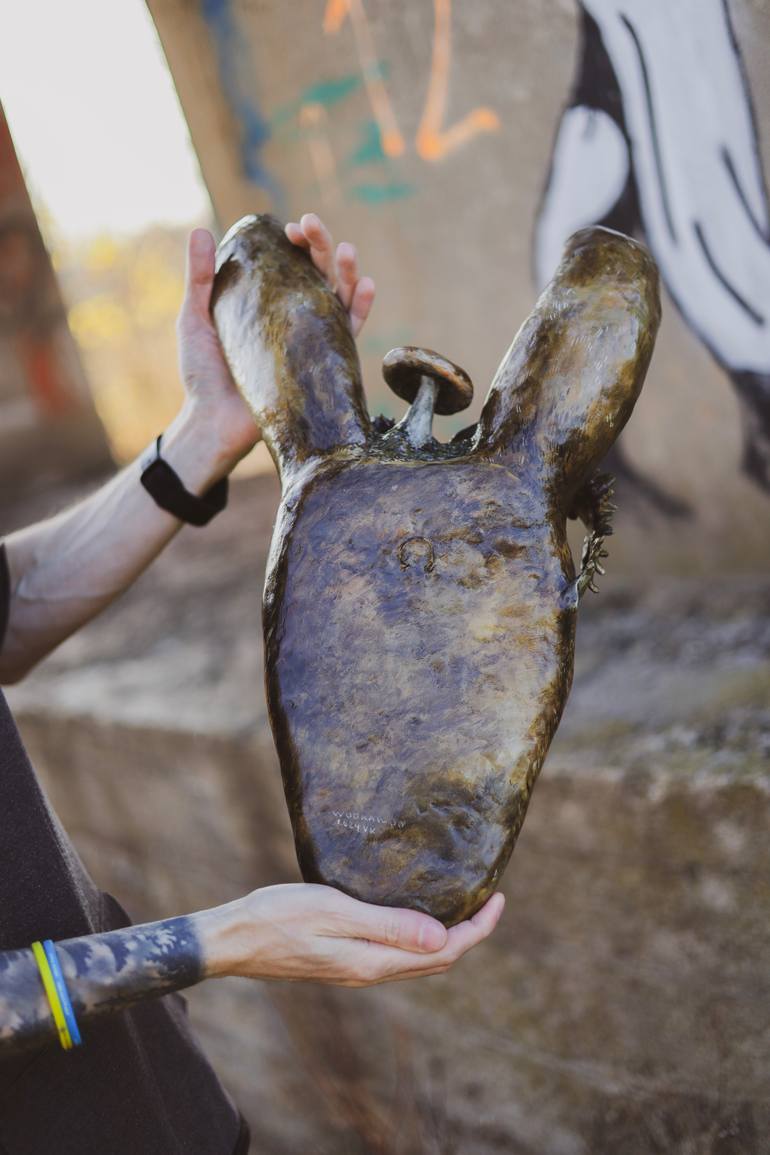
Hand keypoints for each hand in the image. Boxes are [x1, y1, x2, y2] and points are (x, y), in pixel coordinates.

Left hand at [174, 216, 375, 475]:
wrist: (212, 422)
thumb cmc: (202, 375)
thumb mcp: (195, 319)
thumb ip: (199, 279)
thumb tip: (199, 231)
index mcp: (270, 302)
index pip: (291, 263)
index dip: (297, 242)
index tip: (290, 228)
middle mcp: (295, 318)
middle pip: (318, 272)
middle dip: (320, 244)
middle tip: (309, 225)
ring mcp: (312, 340)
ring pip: (339, 297)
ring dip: (347, 270)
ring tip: (345, 249)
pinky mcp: (324, 365)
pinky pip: (349, 334)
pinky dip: (361, 308)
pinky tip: (364, 285)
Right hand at [199, 883, 503, 986]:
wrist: (233, 940)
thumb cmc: (278, 917)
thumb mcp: (335, 911)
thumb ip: (388, 926)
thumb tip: (441, 938)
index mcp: (374, 962)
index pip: (445, 953)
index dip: (478, 928)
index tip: (498, 897)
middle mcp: (370, 972)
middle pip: (437, 961)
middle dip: (470, 933)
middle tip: (488, 898)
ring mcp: (356, 969)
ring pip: (418, 961)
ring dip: (446, 937)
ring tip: (460, 903)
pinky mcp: (344, 960)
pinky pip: (396, 955)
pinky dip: (418, 937)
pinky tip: (413, 912)